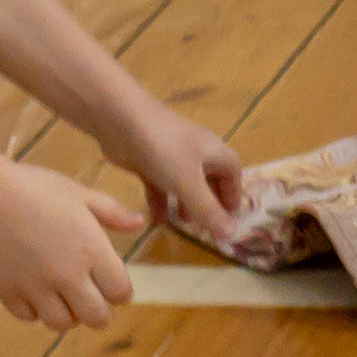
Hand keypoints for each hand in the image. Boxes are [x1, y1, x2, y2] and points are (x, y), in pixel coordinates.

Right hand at [0, 158, 144, 330]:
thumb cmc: (36, 189)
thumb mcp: (80, 194)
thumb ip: (112, 213)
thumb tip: (140, 222)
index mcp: (91, 250)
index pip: (120, 292)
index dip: (121, 291)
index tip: (115, 286)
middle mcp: (66, 275)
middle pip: (97, 318)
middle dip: (100, 312)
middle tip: (94, 301)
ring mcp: (36, 287)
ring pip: (62, 324)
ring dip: (68, 314)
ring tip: (66, 298)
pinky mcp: (8, 293)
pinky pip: (30, 317)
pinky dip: (36, 310)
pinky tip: (37, 292)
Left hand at [107, 106, 246, 235]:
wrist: (123, 121)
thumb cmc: (165, 149)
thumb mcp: (189, 183)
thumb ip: (208, 210)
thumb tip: (231, 234)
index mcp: (215, 153)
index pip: (233, 176)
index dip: (232, 198)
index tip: (228, 224)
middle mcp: (197, 153)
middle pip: (210, 181)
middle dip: (208, 205)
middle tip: (204, 229)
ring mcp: (172, 156)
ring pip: (184, 184)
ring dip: (185, 204)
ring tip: (182, 225)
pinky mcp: (149, 161)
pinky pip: (161, 184)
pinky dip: (161, 200)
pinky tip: (156, 219)